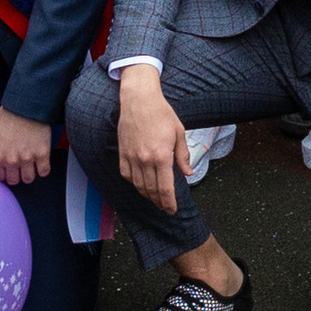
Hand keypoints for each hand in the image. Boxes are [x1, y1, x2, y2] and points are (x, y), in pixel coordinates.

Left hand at [0, 109, 52, 188]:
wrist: (26, 106)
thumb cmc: (9, 117)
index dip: (4, 173)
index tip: (7, 170)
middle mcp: (11, 160)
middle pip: (14, 180)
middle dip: (16, 175)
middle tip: (19, 167)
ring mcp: (27, 158)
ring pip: (28, 179)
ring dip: (29, 174)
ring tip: (30, 166)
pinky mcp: (42, 154)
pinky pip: (44, 171)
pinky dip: (42, 169)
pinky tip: (40, 163)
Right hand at [116, 65, 190, 211]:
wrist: (139, 101)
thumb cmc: (162, 114)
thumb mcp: (179, 133)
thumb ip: (182, 156)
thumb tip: (188, 173)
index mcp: (161, 156)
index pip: (165, 188)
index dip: (169, 202)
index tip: (172, 210)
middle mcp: (145, 160)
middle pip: (151, 190)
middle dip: (159, 202)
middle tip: (165, 207)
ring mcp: (131, 158)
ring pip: (138, 186)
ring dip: (147, 196)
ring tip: (155, 200)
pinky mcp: (122, 154)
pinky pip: (127, 176)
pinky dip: (134, 184)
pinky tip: (141, 185)